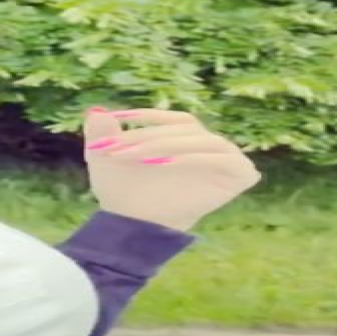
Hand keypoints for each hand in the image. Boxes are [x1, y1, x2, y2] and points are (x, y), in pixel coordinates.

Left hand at [83, 107, 260, 230]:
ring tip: (138, 158)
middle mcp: (209, 145)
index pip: (172, 119)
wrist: (135, 225)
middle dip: (149, 137)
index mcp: (186, 137)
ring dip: (167, 145)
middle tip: (119, 148)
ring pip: (201, 140)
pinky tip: (165, 164)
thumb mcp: (104, 156)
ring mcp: (227, 159)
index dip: (146, 116)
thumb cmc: (122, 190)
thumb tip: (96, 110)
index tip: (116, 119)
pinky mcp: (240, 175)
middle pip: (184, 129)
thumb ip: (98, 132)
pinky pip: (221, 158)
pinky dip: (193, 158)